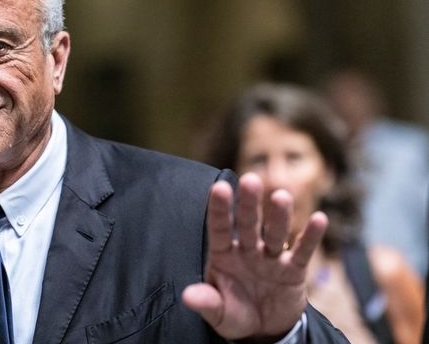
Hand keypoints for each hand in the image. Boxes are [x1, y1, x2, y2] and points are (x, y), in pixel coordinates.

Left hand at [182, 172, 327, 341]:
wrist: (264, 329)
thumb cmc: (236, 313)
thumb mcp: (218, 313)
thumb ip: (206, 302)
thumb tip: (188, 297)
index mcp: (224, 255)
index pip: (219, 229)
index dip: (220, 209)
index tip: (219, 187)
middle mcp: (247, 250)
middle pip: (248, 224)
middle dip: (249, 203)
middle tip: (250, 179)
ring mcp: (271, 258)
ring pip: (275, 233)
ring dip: (279, 216)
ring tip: (281, 196)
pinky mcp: (294, 270)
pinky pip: (302, 252)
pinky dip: (310, 237)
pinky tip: (319, 219)